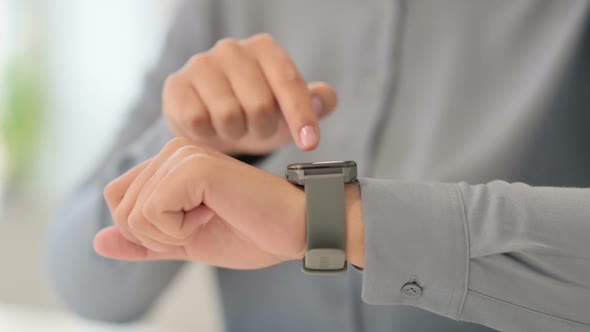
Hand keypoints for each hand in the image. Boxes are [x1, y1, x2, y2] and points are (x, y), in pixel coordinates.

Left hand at [96, 137, 306, 268]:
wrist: (294, 227)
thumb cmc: (250, 231)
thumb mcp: (185, 242)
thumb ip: (144, 242)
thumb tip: (96, 242)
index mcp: (170, 164)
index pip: (117, 201)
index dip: (148, 230)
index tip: (193, 223)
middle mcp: (173, 150)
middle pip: (120, 209)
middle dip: (159, 235)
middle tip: (204, 221)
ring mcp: (182, 155)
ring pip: (133, 214)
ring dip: (171, 233)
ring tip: (212, 215)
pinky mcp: (193, 166)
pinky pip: (153, 213)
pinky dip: (180, 229)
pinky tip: (214, 212)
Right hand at [163, 33, 337, 154]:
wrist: (210, 120)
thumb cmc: (255, 112)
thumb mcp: (289, 109)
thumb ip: (316, 102)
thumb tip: (325, 99)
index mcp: (265, 49)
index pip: (289, 82)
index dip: (302, 115)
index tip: (310, 143)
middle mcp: (232, 49)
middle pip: (259, 105)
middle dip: (263, 129)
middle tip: (257, 130)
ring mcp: (201, 64)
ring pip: (228, 115)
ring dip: (236, 134)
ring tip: (234, 128)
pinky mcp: (176, 85)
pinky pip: (198, 122)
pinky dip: (208, 135)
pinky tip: (210, 129)